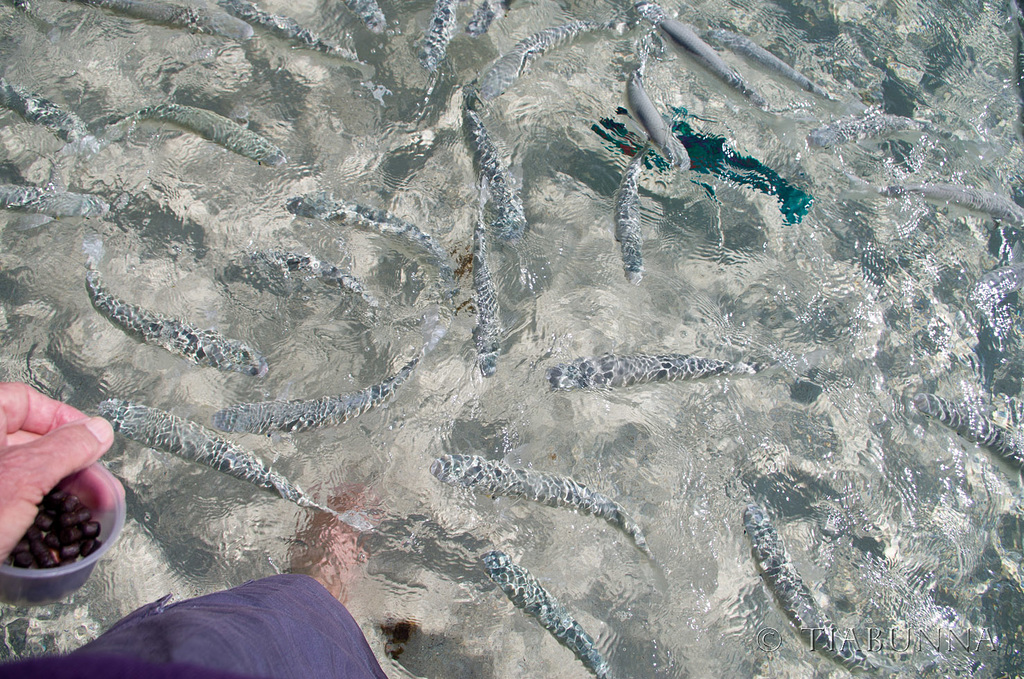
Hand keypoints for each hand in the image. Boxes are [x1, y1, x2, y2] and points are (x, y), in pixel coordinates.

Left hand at [0, 383, 113, 562]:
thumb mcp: (25, 478)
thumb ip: (67, 448)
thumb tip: (95, 431)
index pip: (25, 402)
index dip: (64, 419)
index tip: (90, 439)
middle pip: (28, 441)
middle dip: (70, 463)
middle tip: (95, 481)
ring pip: (22, 474)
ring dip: (59, 490)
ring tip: (85, 509)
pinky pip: (10, 500)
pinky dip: (35, 510)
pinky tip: (53, 526)